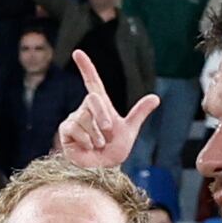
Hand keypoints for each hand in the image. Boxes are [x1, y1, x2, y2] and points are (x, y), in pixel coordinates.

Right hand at [52, 53, 137, 169]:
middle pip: (93, 100)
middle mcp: (86, 109)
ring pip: (85, 118)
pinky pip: (75, 129)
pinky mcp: (66, 130)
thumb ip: (139, 113)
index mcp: (100, 105)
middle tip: (108, 133)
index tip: (77, 52)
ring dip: (96, 135)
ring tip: (97, 145)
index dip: (85, 66)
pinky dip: (85, 140)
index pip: (92, 81)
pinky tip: (87, 147)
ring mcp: (74, 119)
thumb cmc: (114, 150)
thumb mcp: (129, 131)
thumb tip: (156, 97)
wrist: (102, 170)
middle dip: (103, 116)